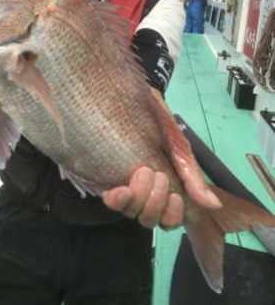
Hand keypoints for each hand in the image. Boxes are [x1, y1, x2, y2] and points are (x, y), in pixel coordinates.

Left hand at [102, 88, 221, 229]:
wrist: (139, 100)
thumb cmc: (160, 123)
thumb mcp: (179, 147)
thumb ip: (191, 175)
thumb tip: (213, 204)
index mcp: (164, 189)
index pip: (168, 220)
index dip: (171, 216)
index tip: (176, 196)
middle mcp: (144, 193)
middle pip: (149, 219)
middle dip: (156, 203)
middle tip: (159, 175)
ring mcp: (125, 186)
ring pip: (132, 213)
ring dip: (140, 198)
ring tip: (144, 172)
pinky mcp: (107, 177)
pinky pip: (111, 201)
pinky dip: (117, 200)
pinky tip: (119, 190)